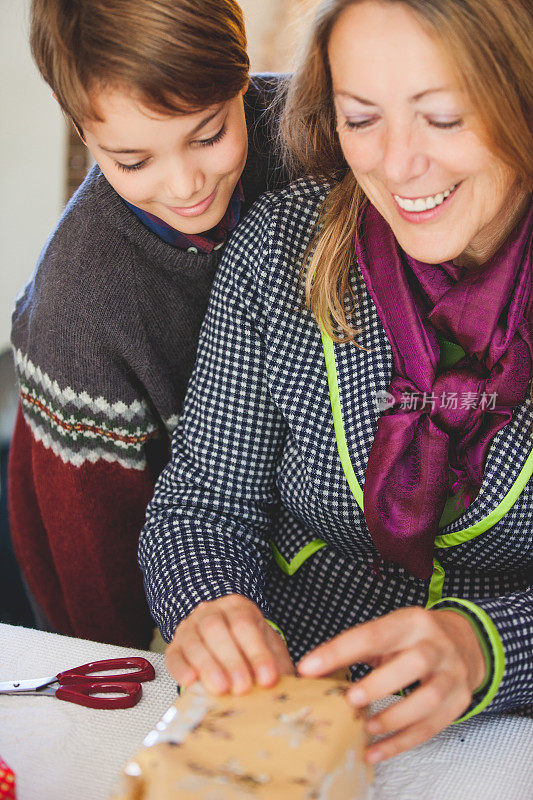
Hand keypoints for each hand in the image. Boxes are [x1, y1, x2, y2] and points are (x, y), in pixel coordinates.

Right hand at [166, 594, 294, 695]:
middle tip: (243, 686)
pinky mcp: (175, 646)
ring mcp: (190, 627)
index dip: (257, 652)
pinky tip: (191, 683)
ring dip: (208, 667)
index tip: (268, 678)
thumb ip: (277, 663)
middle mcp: (211, 612)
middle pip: (217, 630)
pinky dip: (181, 669)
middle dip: (231, 660)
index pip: (245, 625)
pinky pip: (174, 655)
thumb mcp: (267, 647)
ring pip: (194, 641)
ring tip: (221, 689)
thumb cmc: (247, 645)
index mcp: (238, 607)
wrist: (221, 634)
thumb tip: (292, 685)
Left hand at [297, 606, 485, 762]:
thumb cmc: (413, 639)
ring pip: (429, 697)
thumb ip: (356, 648)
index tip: (308, 668)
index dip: (339, 651)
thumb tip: (311, 669)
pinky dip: (402, 742)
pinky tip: (376, 751)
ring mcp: (452, 673)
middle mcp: (435, 645)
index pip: (373, 634)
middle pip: (413, 663)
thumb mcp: (389, 632)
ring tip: (366, 727)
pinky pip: (433, 726)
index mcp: (411, 622)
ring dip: (395, 716)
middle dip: (380, 684)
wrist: (465, 642)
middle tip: (351, 699)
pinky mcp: (460, 700)